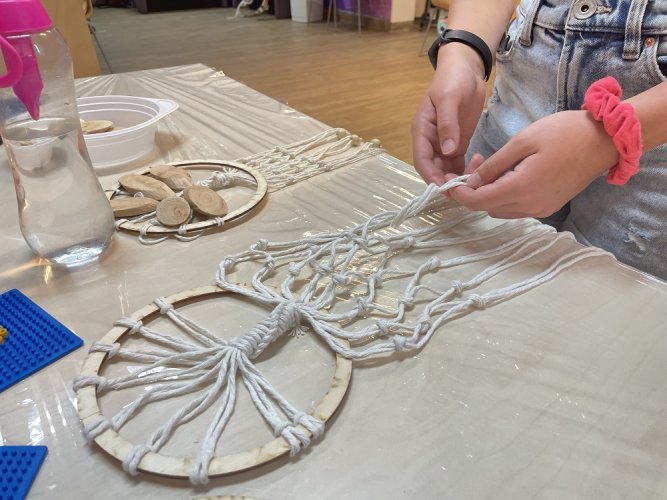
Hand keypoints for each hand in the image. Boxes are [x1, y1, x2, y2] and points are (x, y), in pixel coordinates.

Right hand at [411, 43, 486, 184]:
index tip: (443, 187)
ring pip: (445, 169)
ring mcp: (443, 143)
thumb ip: (447, 124)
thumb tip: (447, 151)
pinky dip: (465, 170)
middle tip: (463, 190)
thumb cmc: (453, 79)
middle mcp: (430, 141)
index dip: (430, 175)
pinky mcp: (457, 143)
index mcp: (422, 130)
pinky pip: (457, 163)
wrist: (466, 68)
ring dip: (455, 178)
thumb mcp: (449, 98)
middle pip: (432, 168)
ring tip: (472, 182)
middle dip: (444, 181)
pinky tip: (478, 170)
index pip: (421, 159)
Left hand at [445, 110, 619, 217]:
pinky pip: (517, 208)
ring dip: (489, 193)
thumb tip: (472, 182)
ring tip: (490, 167)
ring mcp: (541, 209)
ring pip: (501, 210)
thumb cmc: (564, 133)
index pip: (478, 202)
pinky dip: (505, 195)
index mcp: (521, 189)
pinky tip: (507, 175)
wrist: (605, 140)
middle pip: (487, 208)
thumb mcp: (522, 142)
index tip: (451, 180)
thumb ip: (495, 165)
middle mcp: (530, 207)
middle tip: (476, 163)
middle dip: (474, 190)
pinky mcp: (549, 206)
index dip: (460, 193)